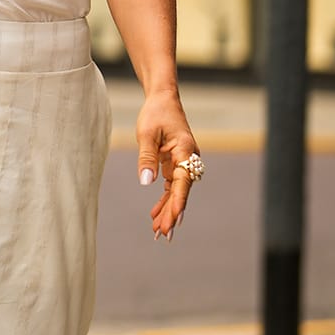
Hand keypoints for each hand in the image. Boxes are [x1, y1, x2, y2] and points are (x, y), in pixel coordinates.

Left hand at [136, 91, 199, 241]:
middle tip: (164, 234)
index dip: (178, 202)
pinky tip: (155, 215)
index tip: (174, 219)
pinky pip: (171, 186)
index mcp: (185, 150)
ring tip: (159, 231)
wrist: (162, 100)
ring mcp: (183, 162)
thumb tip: (146, 183)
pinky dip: (164, 200)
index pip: (183, 181)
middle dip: (172, 213)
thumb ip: (146, 158)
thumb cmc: (155, 114)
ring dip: (168, 210)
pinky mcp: (175, 164)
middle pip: (182, 191)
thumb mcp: (147, 134)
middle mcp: (188, 158)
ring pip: (177, 192)